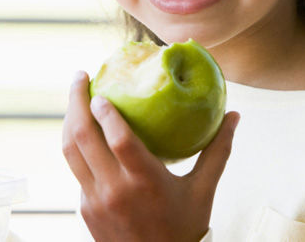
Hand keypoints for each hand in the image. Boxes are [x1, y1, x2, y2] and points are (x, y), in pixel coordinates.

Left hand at [62, 71, 239, 241]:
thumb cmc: (184, 229)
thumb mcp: (203, 190)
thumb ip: (217, 151)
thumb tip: (235, 117)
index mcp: (145, 182)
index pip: (119, 139)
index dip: (106, 111)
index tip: (101, 89)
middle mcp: (114, 191)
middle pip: (82, 138)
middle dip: (76, 102)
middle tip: (79, 77)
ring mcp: (94, 201)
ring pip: (70, 153)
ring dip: (69, 121)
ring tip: (76, 99)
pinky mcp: (85, 210)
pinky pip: (77, 171)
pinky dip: (78, 148)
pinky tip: (86, 133)